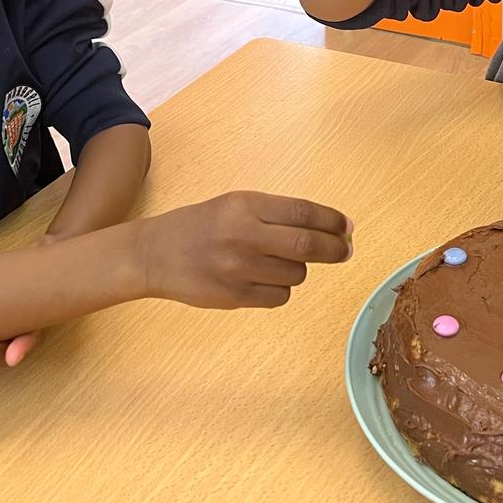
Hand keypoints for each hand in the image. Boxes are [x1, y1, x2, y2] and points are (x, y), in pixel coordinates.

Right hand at [141, 191, 353, 308]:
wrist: (155, 254)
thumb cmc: (200, 226)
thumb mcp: (234, 205)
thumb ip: (276, 214)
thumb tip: (328, 228)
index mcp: (244, 205)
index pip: (303, 211)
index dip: (332, 221)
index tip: (347, 227)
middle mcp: (242, 235)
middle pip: (307, 245)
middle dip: (335, 249)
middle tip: (345, 251)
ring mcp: (238, 269)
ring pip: (296, 274)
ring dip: (298, 269)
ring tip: (275, 262)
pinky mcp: (234, 297)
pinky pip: (279, 297)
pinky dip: (280, 289)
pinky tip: (262, 279)